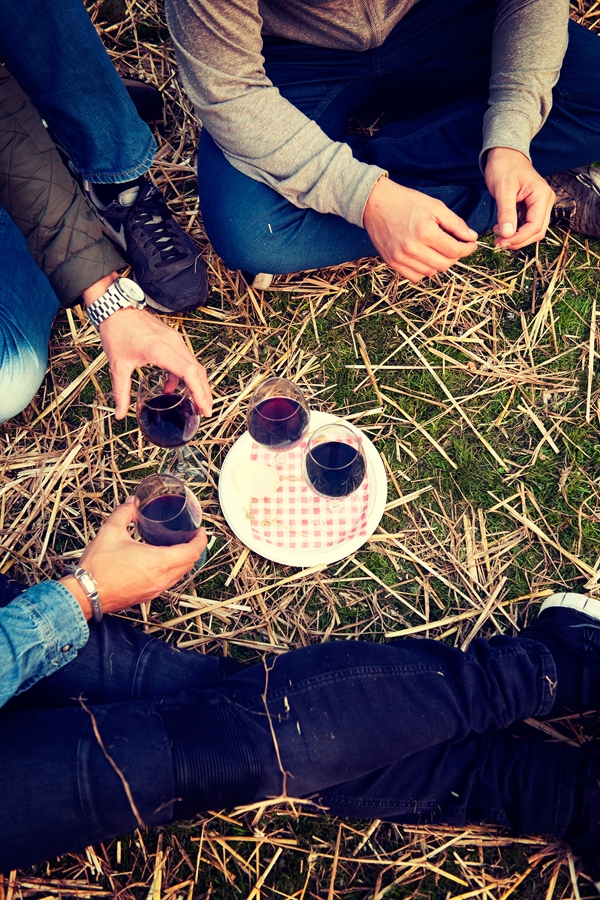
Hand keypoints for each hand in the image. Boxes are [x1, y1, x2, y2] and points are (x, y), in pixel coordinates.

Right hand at [59, 498, 206, 618]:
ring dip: (184, 560)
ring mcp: (156, 590)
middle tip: (191, 535)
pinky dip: (173, 570)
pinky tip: (161, 562)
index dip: (201, 540)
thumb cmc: (98, 566)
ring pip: (180, 575)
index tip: (200, 530)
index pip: (192, 552)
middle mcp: (162, 578)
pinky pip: (169, 582)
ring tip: (178, 546)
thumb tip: (133, 502)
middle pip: (190, 564)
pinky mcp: (147, 596)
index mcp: (158, 562)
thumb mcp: (110, 531)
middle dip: (194, 548)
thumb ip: (124, 513)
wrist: (85, 594)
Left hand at [82, 274, 212, 418]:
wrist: (115, 308)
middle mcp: (173, 343)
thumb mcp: (118, 365)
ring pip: (194, 365)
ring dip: (197, 384)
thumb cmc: (116, 332)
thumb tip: (119, 413)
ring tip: (196, 403)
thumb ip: (121, 392)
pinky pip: (185, 359)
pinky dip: (184, 375)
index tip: (203, 408)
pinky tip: (171, 388)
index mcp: (160, 349)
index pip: (189, 372)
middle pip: (197, 370)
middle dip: (203, 393)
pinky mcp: (172, 338)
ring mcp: (174, 339)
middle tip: (205, 412)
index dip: (199, 392)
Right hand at [363, 176, 477, 280]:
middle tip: (457, 247)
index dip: (468, 249)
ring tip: (440, 251)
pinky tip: (425, 258)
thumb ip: (455, 223)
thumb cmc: (406, 202)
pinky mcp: (392, 263)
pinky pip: (415, 276)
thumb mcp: (435, 206)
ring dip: (440, 264)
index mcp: (425, 232)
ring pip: (431, 272)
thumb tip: (471, 237)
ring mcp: (400, 258)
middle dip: (456, 257)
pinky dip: (424, 270)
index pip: (455, 250)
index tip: (471, 244)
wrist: (375, 204)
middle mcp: (412, 248)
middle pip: (444, 264)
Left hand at [484, 147, 555, 249]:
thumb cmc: (504, 166)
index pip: (534, 226)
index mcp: (542, 195)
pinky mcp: (533, 207)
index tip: (501, 242)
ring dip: (517, 238)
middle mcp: (546, 201)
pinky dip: (516, 231)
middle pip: (537, 231)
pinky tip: (502, 229)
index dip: (518, 238)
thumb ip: (506, 212)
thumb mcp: (503, 190)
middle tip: (498, 243)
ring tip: (498, 236)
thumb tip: (507, 234)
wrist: (504, 154)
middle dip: (518, 240)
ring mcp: (541, 204)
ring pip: (533, 230)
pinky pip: (527, 224)